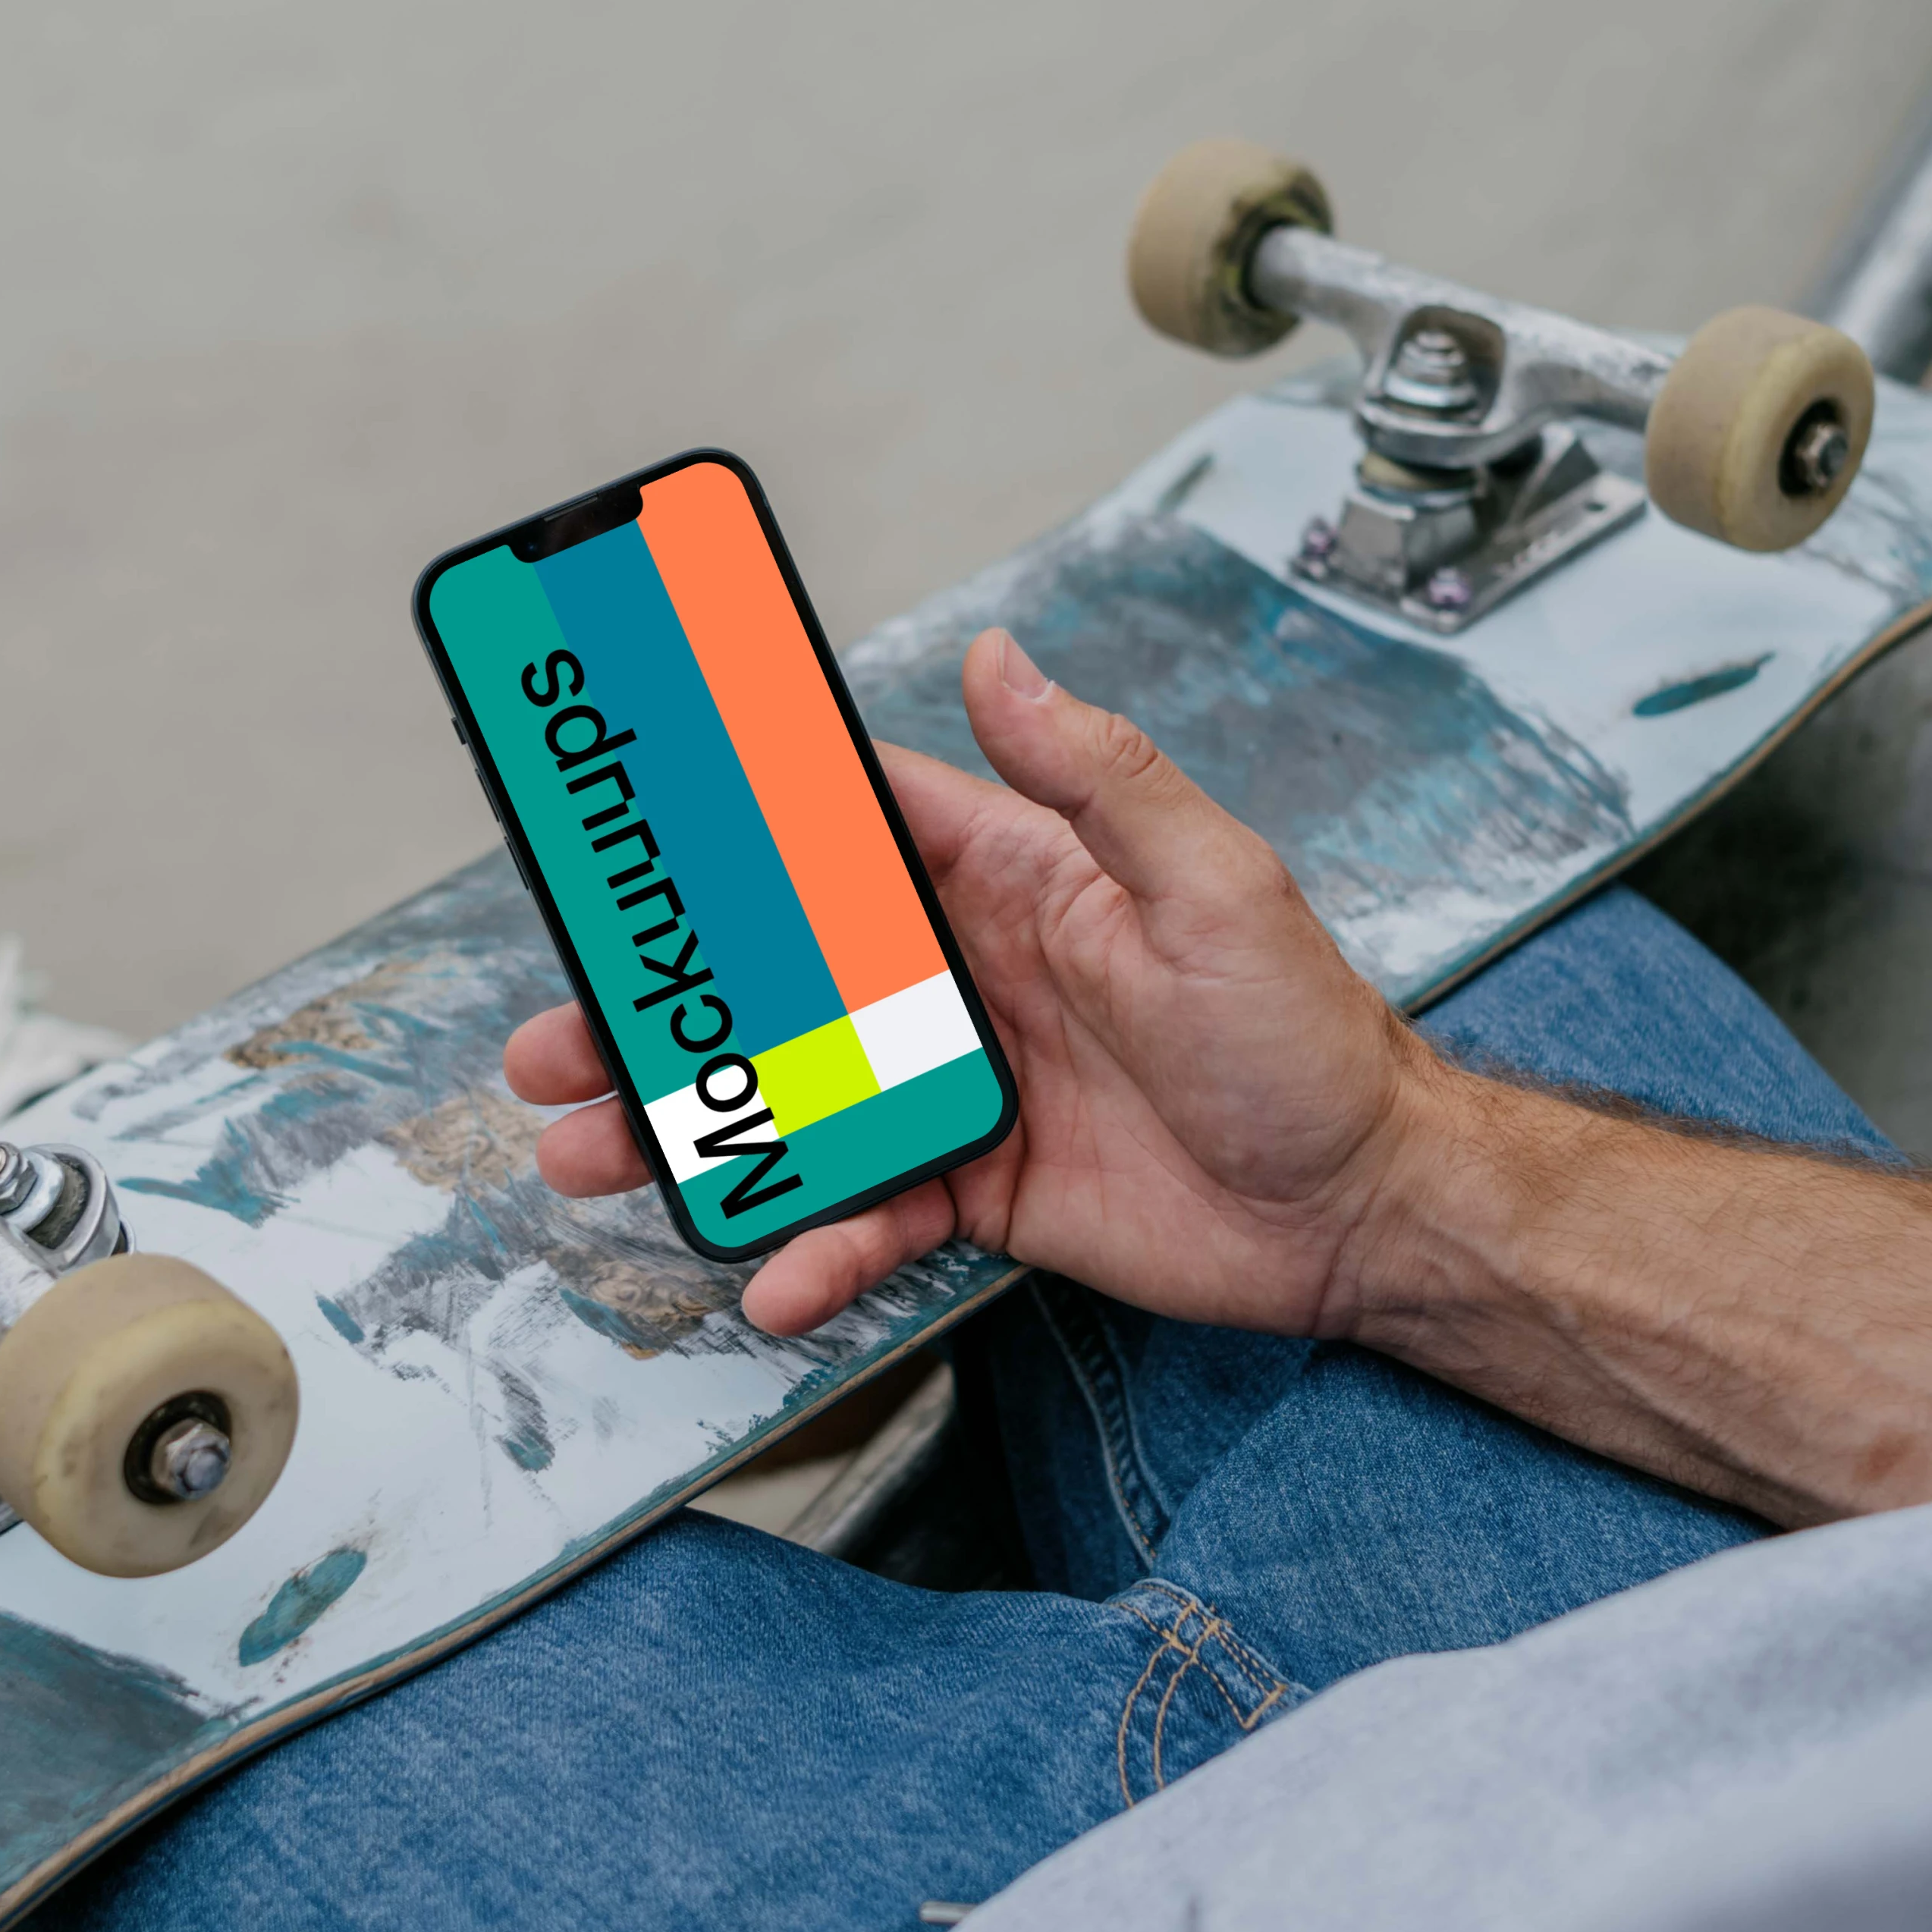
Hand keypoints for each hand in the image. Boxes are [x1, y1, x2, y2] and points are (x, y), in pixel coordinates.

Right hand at [507, 627, 1444, 1336]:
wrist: (1365, 1210)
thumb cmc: (1308, 1039)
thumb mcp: (1214, 887)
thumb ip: (1099, 776)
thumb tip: (1004, 659)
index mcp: (1012, 880)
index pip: (847, 828)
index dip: (735, 816)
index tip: (629, 817)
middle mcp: (968, 977)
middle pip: (780, 980)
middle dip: (667, 1006)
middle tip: (566, 1033)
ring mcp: (964, 1086)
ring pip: (795, 1101)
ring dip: (696, 1129)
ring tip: (599, 1154)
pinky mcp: (981, 1188)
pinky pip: (870, 1212)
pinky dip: (815, 1245)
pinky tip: (773, 1272)